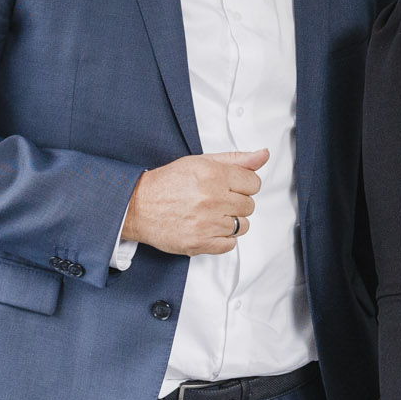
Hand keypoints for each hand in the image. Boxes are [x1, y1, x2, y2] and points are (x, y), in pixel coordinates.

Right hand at [121, 149, 267, 255]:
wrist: (137, 206)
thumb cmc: (167, 183)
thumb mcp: (200, 162)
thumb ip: (236, 160)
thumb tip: (263, 155)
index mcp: (214, 175)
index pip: (254, 183)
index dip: (242, 185)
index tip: (230, 187)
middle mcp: (212, 199)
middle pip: (249, 205)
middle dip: (235, 203)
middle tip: (215, 200)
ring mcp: (207, 223)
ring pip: (243, 226)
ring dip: (229, 221)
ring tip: (210, 214)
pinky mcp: (200, 243)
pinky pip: (230, 244)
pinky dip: (221, 238)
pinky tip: (207, 228)